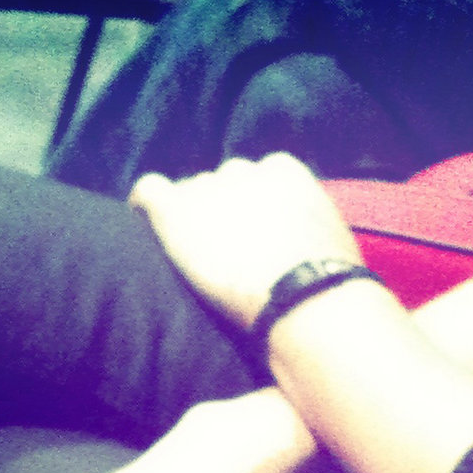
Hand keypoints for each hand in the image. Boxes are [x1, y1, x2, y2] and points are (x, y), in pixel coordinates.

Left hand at [128, 154, 362, 328]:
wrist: (305, 301)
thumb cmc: (328, 283)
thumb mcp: (330, 238)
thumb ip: (307, 223)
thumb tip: (305, 239)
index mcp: (284, 171)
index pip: (255, 177)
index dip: (250, 208)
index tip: (253, 237)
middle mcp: (242, 171)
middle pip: (219, 184)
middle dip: (219, 213)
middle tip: (225, 255)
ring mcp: (208, 190)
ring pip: (187, 195)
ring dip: (190, 221)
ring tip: (196, 258)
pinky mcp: (176, 213)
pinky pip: (148, 193)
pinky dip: (144, 206)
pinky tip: (142, 222)